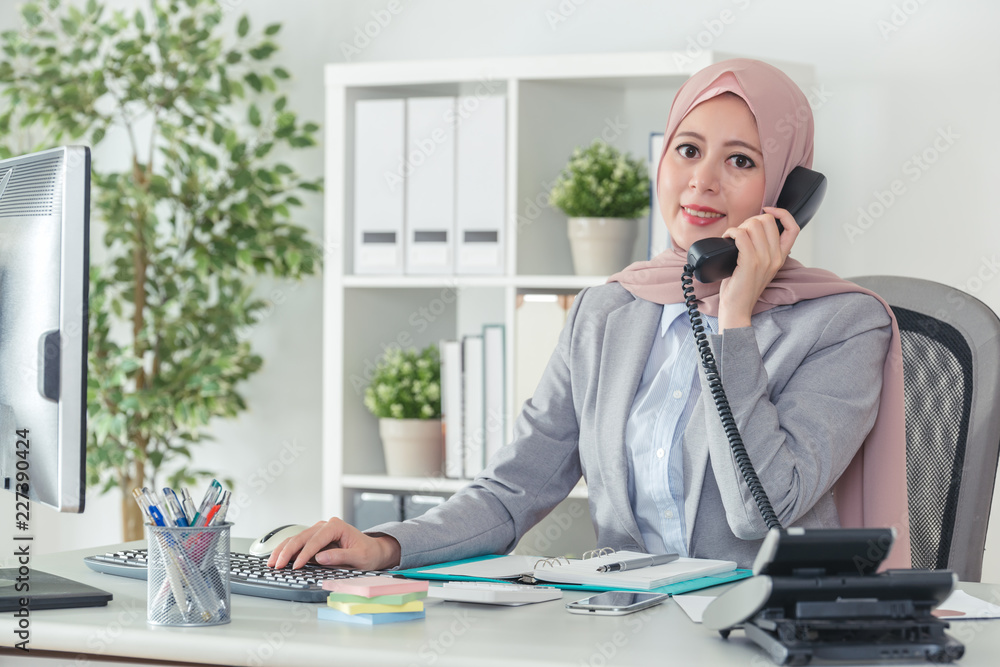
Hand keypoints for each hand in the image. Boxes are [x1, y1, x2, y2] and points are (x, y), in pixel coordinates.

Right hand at [266, 517, 401, 570]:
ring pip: (296, 539)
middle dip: (287, 552)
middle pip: (301, 537)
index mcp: (336, 526)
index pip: (316, 540)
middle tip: (277, 566)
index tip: (296, 566)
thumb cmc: (368, 553)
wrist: (372, 550)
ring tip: (272, 563)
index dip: (304, 554)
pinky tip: (278, 558)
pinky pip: (298, 543)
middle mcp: (325, 525)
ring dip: (283, 550)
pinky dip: (286, 551)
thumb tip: (320, 558)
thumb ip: (340, 556)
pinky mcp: (314, 538)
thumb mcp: (359, 557)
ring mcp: (318, 531)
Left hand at [717, 206, 799, 330]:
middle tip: (740, 232)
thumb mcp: (760, 267)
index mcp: (781, 257)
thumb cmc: (742, 287)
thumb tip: (751, 229)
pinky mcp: (750, 262)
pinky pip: (741, 235)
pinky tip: (727, 238)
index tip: (767, 211)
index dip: (782, 214)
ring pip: (754, 225)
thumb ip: (762, 249)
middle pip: (768, 221)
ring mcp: (764, 259)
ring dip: (739, 226)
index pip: (793, 227)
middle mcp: (776, 257)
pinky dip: (731, 232)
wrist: (737, 308)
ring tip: (732, 237)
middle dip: (751, 220)